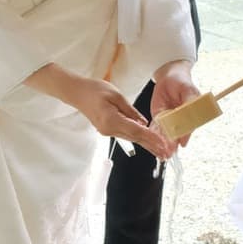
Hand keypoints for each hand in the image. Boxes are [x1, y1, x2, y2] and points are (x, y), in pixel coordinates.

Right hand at [26, 64, 168, 157]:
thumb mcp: (116, 95)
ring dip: (146, 144)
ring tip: (160, 151)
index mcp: (112, 120)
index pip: (136, 131)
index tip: (163, 144)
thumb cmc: (94, 89)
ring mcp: (107, 131)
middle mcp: (109, 129)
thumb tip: (144, 122)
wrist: (76, 93)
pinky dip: (137, 138)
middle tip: (166, 154)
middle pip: (135, 138)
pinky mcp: (107, 129)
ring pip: (131, 138)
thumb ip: (130, 110)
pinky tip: (147, 141)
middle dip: (152, 146)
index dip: (151, 138)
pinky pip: (125, 134)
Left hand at [149, 59, 198, 151]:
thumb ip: (190, 104)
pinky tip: (151, 142)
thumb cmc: (182, 82)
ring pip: (166, 134)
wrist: (169, 76)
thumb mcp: (189, 91)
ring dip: (163, 144)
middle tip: (168, 154)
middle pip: (176, 134)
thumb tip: (193, 118)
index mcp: (191, 115)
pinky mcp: (159, 118)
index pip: (188, 128)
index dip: (184, 136)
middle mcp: (180, 120)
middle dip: (172, 145)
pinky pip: (156, 127)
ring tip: (161, 154)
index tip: (181, 144)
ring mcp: (169, 120)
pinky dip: (154, 134)